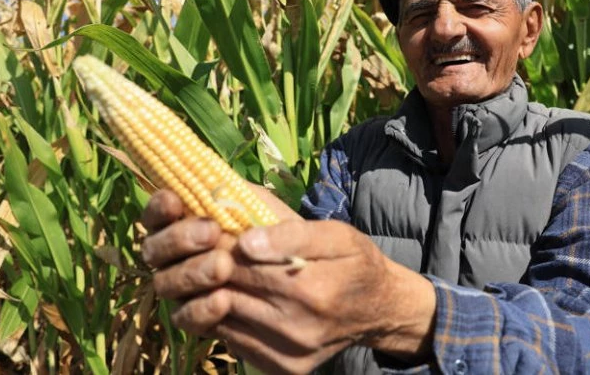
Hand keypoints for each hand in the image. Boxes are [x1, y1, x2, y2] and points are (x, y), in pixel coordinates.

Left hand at [141, 191, 435, 373]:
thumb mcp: (337, 235)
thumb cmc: (356, 263)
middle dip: (210, 266)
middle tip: (209, 247)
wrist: (380, 309)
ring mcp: (288, 353)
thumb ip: (292, 233)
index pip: (240, 263)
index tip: (213, 229)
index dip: (219, 243)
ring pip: (221, 318)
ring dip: (211, 292)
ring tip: (220, 271)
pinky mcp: (283, 368)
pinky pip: (234, 340)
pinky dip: (225, 317)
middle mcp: (296, 328)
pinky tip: (236, 296)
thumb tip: (246, 242)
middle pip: (226, 290)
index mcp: (310, 288)